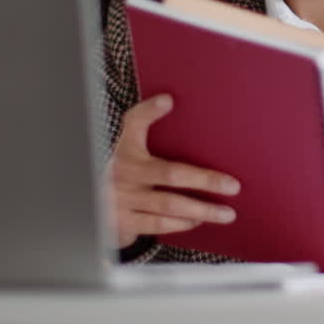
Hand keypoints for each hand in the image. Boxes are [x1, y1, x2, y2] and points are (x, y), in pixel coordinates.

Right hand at [108, 94, 240, 248]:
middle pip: (169, 174)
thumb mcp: (131, 150)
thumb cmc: (126, 174)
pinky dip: (182, 223)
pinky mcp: (123, 223)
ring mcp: (121, 199)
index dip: (148, 111)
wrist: (91, 208)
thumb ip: (150, 133)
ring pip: (169, 205)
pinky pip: (159, 224)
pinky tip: (198, 220)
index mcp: (126, 149)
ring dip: (201, 210)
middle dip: (205, 181)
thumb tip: (175, 105)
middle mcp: (121, 172)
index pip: (133, 122)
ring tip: (226, 213)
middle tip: (232, 187)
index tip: (167, 100)